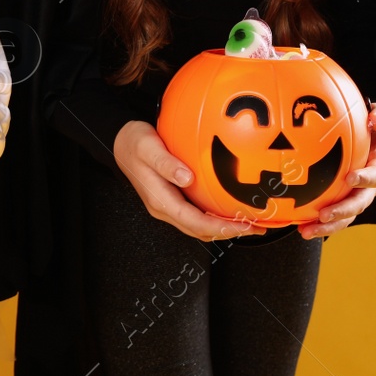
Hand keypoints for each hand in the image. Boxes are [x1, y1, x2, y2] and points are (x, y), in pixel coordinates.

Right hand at [114, 119, 265, 240]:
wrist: (120, 143)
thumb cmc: (134, 143)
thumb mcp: (147, 147)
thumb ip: (166, 163)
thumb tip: (187, 178)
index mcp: (160, 200)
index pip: (194, 222)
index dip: (220, 227)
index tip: (243, 226)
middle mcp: (165, 208)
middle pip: (200, 230)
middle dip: (228, 232)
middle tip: (255, 228)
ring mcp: (168, 206)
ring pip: (199, 226)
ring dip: (223, 228)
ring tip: (248, 223)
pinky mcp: (172, 200)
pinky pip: (197, 215)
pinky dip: (215, 217)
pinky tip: (228, 209)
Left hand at [298, 102, 375, 238]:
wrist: (354, 137)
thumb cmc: (364, 125)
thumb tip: (375, 120)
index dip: (366, 179)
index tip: (350, 178)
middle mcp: (368, 187)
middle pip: (359, 204)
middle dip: (343, 211)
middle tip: (324, 214)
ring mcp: (354, 197)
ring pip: (344, 218)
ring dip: (327, 226)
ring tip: (306, 231)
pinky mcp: (339, 203)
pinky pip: (331, 218)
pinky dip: (316, 224)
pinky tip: (298, 228)